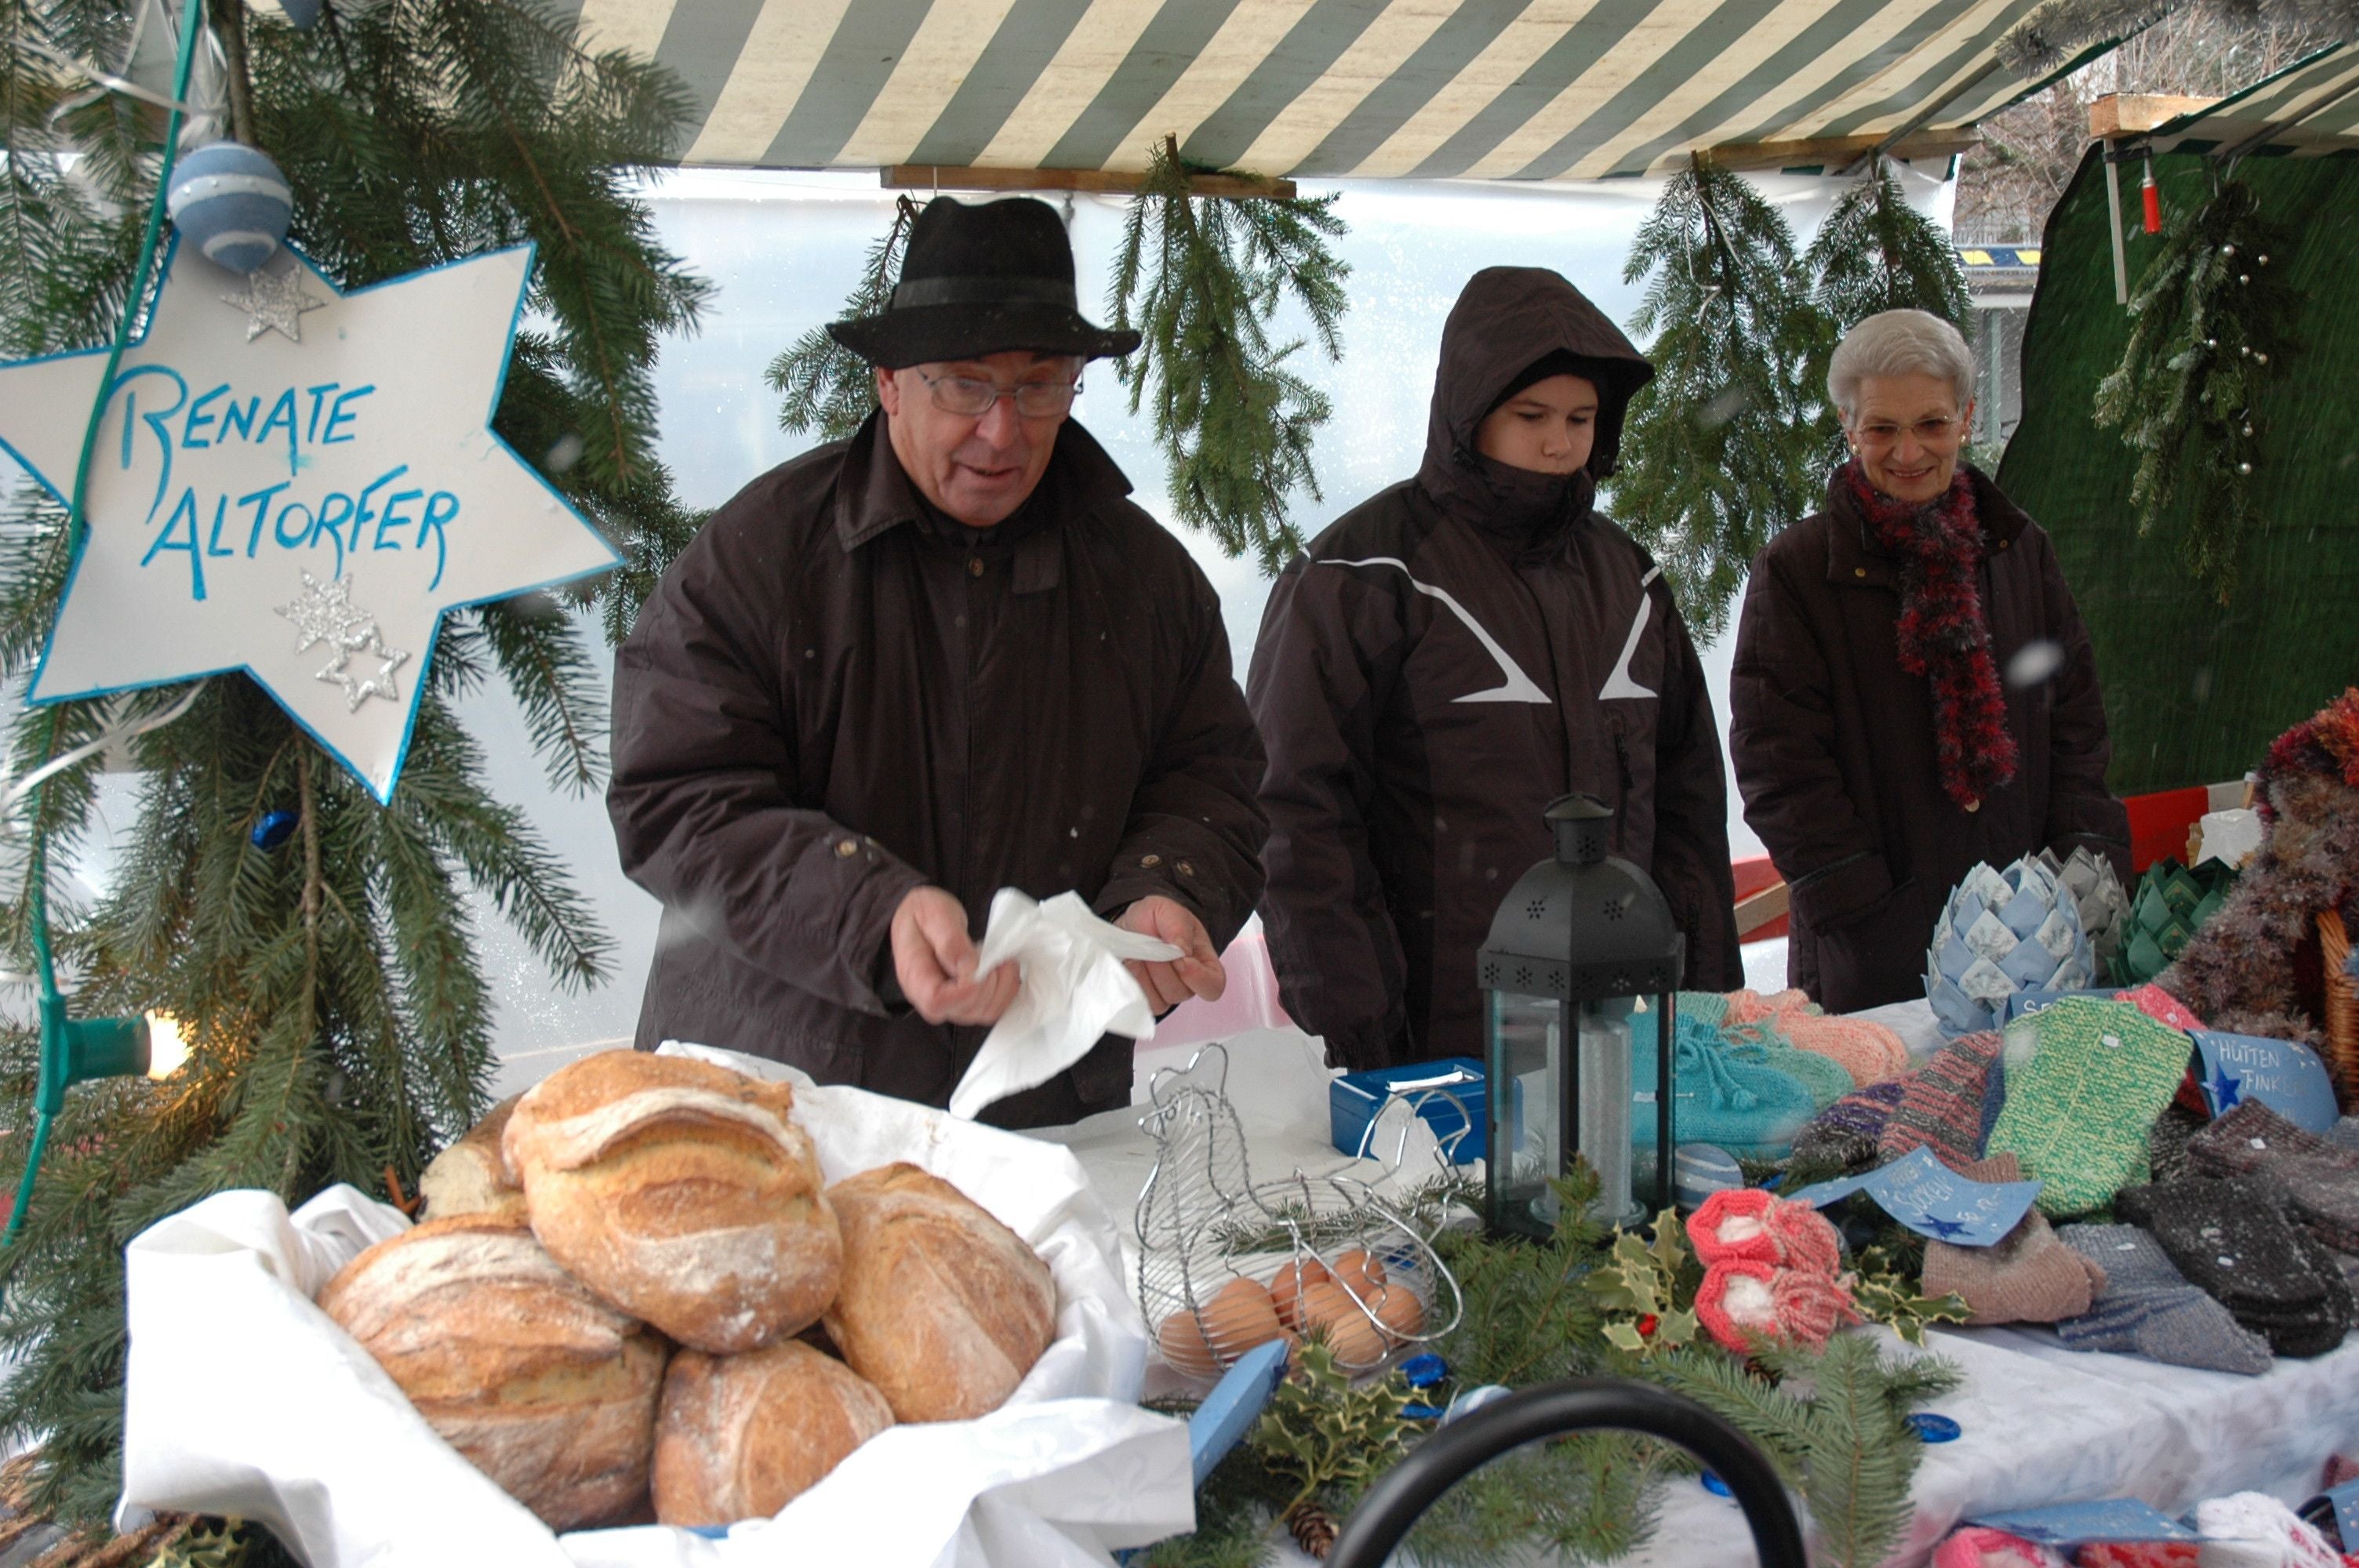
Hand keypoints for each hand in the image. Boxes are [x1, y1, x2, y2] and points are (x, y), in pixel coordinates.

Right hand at [890, 886, 1017, 1025]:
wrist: (920, 920)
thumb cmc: (922, 916)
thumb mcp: (933, 914)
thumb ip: (950, 940)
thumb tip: (969, 967)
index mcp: (915, 979)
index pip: (937, 1001)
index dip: (966, 987)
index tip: (978, 958)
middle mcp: (930, 1001)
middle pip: (968, 1009)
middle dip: (990, 979)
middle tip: (990, 950)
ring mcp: (951, 1006)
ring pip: (986, 1012)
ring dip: (1003, 983)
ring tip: (999, 957)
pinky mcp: (967, 1004)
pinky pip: (995, 1008)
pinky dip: (1007, 988)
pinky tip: (1002, 967)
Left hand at [1115, 895, 1224, 1014]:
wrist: (1131, 924)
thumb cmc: (1156, 919)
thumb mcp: (1168, 911)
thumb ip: (1178, 926)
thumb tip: (1182, 951)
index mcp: (1205, 963)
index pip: (1214, 985)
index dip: (1198, 977)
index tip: (1179, 959)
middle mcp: (1188, 984)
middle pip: (1181, 992)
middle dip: (1162, 968)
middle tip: (1151, 945)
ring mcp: (1167, 994)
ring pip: (1161, 999)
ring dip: (1146, 973)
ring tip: (1140, 952)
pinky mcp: (1147, 999)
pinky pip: (1142, 1000)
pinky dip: (1134, 981)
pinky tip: (1132, 963)